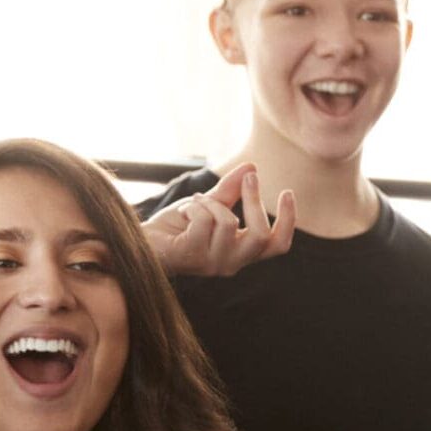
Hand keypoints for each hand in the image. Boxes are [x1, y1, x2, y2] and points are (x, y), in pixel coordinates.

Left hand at [140, 163, 296, 277]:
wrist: (143, 241)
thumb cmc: (177, 227)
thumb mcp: (208, 204)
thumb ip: (230, 190)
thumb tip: (252, 167)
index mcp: (242, 252)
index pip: (277, 244)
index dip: (288, 220)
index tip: (287, 192)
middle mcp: (233, 263)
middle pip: (261, 235)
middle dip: (255, 200)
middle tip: (250, 178)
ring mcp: (213, 263)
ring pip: (229, 222)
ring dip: (210, 202)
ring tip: (194, 203)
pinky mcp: (193, 256)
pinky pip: (204, 220)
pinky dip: (193, 207)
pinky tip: (183, 213)